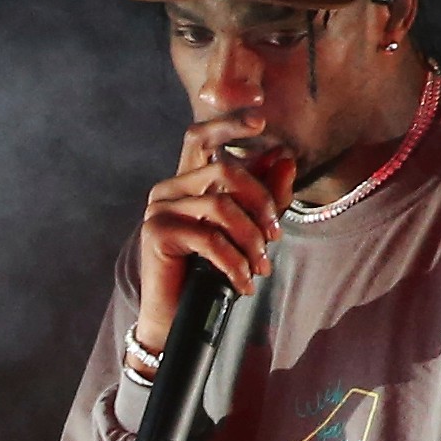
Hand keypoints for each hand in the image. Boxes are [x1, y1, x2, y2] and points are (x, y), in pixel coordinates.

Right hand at [137, 116, 294, 356]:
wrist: (180, 320)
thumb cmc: (212, 275)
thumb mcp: (248, 232)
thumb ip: (267, 197)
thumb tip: (285, 157)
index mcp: (189, 182)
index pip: (201, 136)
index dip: (228, 123)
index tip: (260, 120)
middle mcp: (170, 188)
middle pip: (223, 169)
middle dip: (261, 201)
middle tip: (276, 236)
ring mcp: (159, 208)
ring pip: (220, 206)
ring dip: (251, 239)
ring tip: (261, 267)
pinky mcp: (155, 232)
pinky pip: (209, 238)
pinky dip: (235, 263)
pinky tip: (244, 284)